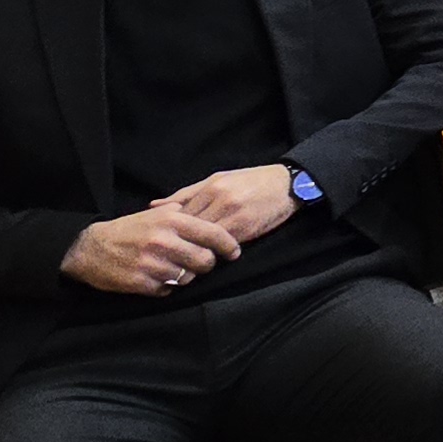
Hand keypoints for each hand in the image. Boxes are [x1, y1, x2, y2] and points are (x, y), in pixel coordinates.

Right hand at [61, 205, 241, 295]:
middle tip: (201, 263)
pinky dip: (166, 286)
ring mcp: (151, 263)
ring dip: (186, 276)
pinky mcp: (140, 283)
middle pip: (205, 260)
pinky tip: (157, 276)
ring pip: (188, 278)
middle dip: (207, 264)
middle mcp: (163, 241)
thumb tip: (212, 217)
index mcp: (170, 221)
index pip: (212, 234)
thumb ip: (183, 214)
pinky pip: (168, 290)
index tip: (234, 252)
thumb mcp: (155, 213)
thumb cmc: (128, 230)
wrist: (90, 248)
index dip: (229, 245)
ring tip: (174, 268)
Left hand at [158, 163, 299, 244]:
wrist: (288, 185)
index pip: (180, 213)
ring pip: (203, 239)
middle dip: (178, 242)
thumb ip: (186, 194)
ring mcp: (233, 215)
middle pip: (189, 228)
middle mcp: (220, 200)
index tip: (161, 241)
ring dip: (193, 251)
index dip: (170, 229)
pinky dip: (212, 252)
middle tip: (166, 256)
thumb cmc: (251, 181)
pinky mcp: (245, 228)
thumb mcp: (217, 180)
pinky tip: (206, 257)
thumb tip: (154, 206)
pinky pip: (221, 245)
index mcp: (211, 187)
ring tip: (184, 262)